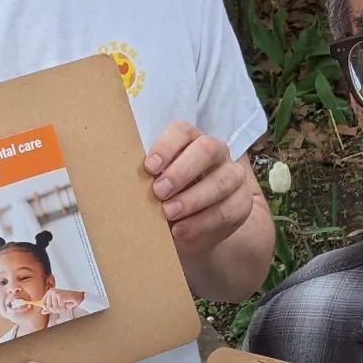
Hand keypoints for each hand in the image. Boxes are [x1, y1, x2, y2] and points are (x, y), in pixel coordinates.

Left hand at [39, 288, 84, 315]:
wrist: (79, 297)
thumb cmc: (69, 300)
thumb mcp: (58, 304)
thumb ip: (50, 308)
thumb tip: (42, 312)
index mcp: (50, 292)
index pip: (43, 303)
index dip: (48, 308)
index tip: (55, 309)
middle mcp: (51, 291)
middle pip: (48, 307)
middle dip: (56, 310)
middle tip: (62, 307)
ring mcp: (55, 293)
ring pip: (54, 308)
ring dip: (61, 309)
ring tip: (65, 305)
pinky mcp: (60, 296)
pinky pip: (59, 307)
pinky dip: (64, 308)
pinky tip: (68, 304)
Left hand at [145, 122, 253, 256]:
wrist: (189, 226)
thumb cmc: (163, 198)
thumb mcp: (151, 185)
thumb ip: (144, 179)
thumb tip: (120, 183)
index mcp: (189, 140)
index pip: (182, 131)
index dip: (166, 147)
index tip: (149, 168)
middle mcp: (215, 151)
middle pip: (206, 149)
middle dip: (181, 172)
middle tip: (158, 192)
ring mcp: (232, 175)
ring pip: (221, 180)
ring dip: (192, 199)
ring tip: (168, 214)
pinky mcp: (242, 202)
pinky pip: (228, 210)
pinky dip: (202, 222)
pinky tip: (181, 230)